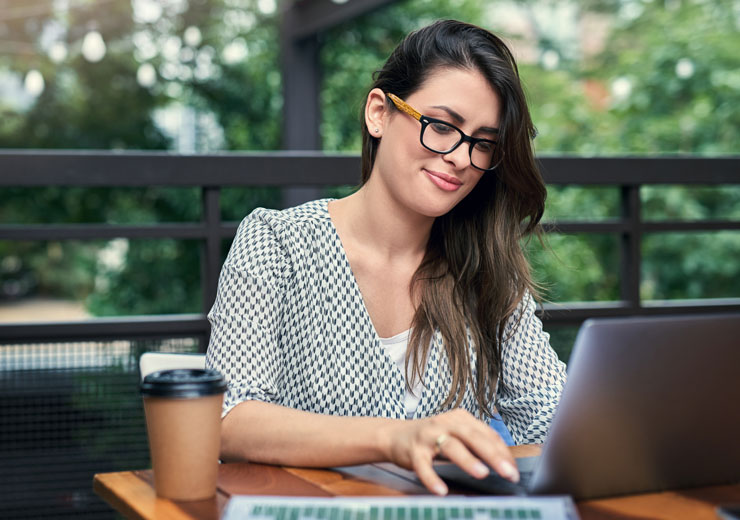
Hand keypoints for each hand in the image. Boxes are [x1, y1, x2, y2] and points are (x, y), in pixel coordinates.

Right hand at [385, 409, 518, 495]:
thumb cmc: (432, 437)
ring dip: (467, 460)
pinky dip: (432, 478)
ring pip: (451, 447)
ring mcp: (428, 436)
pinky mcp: (414, 451)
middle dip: (493, 455)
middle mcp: (445, 423)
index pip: (487, 434)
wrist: (395, 435)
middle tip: (508, 472)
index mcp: (460, 418)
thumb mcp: (456, 434)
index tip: (515, 470)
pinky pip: (424, 466)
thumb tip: (506, 461)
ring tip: (482, 473)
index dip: (503, 452)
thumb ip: (477, 443)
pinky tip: (441, 490)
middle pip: (473, 437)